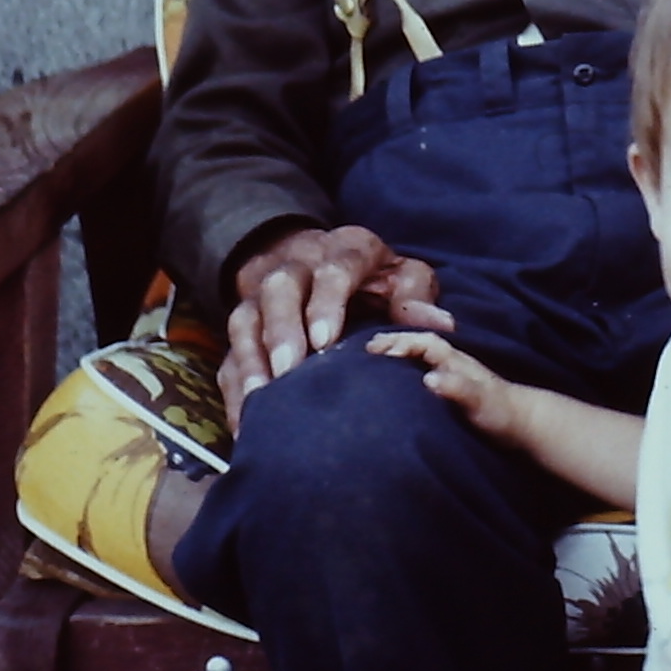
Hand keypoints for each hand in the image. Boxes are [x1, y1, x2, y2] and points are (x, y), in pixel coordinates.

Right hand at [221, 225, 452, 426]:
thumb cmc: (375, 278)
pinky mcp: (246, 327)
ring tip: (261, 399)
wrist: (322, 260)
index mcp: (345, 250)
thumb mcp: (403, 274)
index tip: (326, 340)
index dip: (326, 302)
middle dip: (282, 328)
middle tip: (290, 370)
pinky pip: (230, 353)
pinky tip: (246, 420)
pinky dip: (235, 386)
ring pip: (246, 318)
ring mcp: (263, 295)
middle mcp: (299, 266)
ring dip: (251, 359)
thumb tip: (441, 325)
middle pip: (280, 287)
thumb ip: (417, 295)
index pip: (334, 268)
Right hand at [367, 330, 521, 441]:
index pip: (423, 342)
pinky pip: (424, 373)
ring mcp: (453, 376)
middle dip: (393, 344)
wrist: (524, 424)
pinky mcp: (453, 391)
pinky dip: (407, 372)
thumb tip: (428, 378)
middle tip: (366, 348)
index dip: (399, 342)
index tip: (374, 350)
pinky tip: (397, 383)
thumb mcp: (479, 401)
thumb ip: (456, 388)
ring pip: (421, 358)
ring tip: (373, 362)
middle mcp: (452, 364)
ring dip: (399, 356)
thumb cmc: (502, 412)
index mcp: (455, 361)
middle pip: (419, 345)